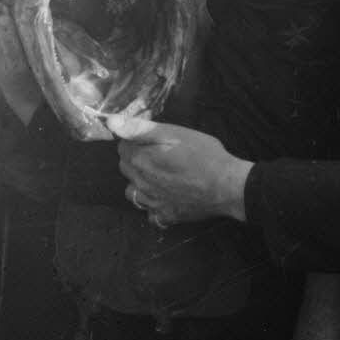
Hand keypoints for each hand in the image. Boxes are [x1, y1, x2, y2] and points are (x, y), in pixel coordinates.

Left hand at [107, 115, 251, 223]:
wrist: (228, 186)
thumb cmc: (203, 155)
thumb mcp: (173, 133)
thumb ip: (139, 129)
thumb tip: (111, 122)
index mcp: (140, 160)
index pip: (122, 147)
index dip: (136, 141)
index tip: (153, 140)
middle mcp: (140, 184)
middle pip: (126, 168)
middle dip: (136, 160)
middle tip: (160, 155)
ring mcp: (152, 203)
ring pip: (133, 192)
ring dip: (140, 184)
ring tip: (160, 177)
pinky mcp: (166, 216)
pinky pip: (150, 213)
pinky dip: (154, 206)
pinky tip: (166, 197)